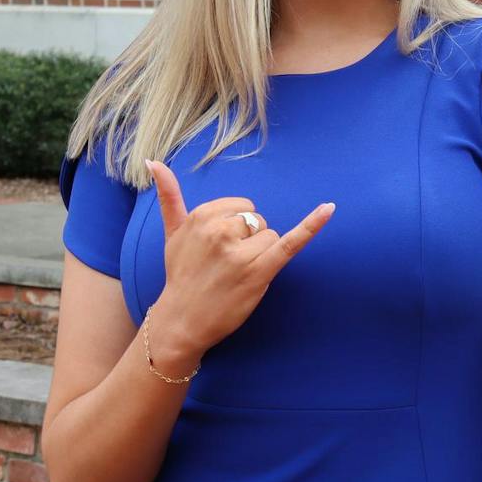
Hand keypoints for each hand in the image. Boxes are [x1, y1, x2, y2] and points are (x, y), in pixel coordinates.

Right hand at [144, 158, 334, 359]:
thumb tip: (153, 161)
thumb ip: (168, 196)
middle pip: (258, 220)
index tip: (220, 248)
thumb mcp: (172, 233)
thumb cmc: (182, 274)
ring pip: (271, 236)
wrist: (182, 320)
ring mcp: (240, 253)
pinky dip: (312, 225)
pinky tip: (329, 209)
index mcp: (201, 216)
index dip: (238, 228)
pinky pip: (290, 242)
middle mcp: (220, 231)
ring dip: (262, 255)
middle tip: (228, 265)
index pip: (242, 207)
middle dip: (250, 240)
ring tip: (238, 275)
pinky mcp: (259, 272)